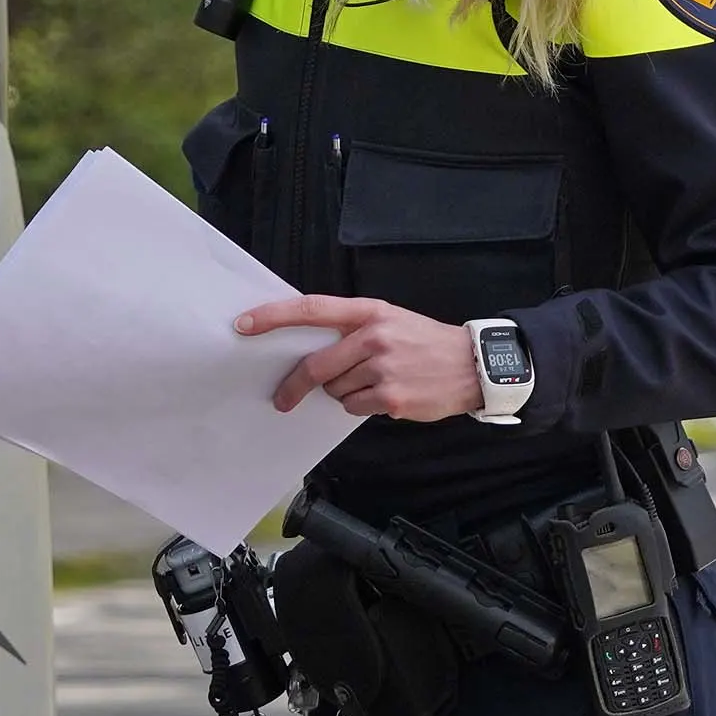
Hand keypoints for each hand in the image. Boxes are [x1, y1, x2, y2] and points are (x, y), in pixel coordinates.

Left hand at [239, 297, 486, 421]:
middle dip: (294, 385)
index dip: (273, 316)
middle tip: (281, 398)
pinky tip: (384, 395)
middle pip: (315, 364)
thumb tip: (310, 352)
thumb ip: (352, 329)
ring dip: (342, 392)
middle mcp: (373, 336)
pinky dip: (360, 405)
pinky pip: (353, 406)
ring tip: (373, 382)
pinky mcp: (390, 397)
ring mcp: (382, 368)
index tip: (244, 325)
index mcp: (369, 312)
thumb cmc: (424, 342)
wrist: (471, 365)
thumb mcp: (390, 320)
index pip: (311, 309)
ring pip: (335, 390)